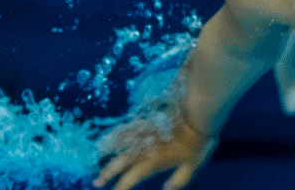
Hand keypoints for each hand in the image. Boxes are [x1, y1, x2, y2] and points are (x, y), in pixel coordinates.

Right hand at [94, 110, 217, 189]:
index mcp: (155, 160)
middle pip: (122, 162)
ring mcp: (145, 133)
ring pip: (121, 144)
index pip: (133, 176)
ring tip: (96, 157)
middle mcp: (145, 148)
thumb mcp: (193, 165)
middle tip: (96, 182)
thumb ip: (180, 179)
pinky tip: (110, 136)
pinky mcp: (147, 120)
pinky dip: (116, 134)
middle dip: (108, 172)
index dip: (122, 185)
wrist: (197, 113)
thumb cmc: (198, 141)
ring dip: (107, 152)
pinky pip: (127, 128)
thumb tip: (166, 189)